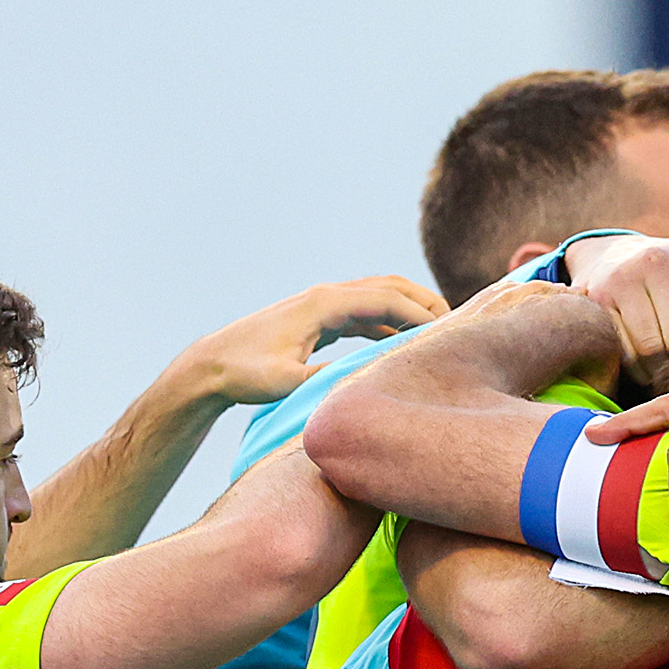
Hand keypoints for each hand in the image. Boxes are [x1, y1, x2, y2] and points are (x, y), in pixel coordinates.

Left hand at [178, 275, 447, 407]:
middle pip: (389, 287)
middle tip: (457, 324)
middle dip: (425, 301)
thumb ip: (328, 378)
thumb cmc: (245, 371)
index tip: (449, 332)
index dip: (422, 313)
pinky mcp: (319, 320)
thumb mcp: (288, 381)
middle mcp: (326, 297)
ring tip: (438, 332)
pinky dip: (389, 322)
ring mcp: (322, 306)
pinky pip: (365, 314)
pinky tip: (403, 342)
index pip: (387, 299)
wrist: (211, 365)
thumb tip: (366, 380)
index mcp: (324, 304)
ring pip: (378, 297)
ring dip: (409, 309)